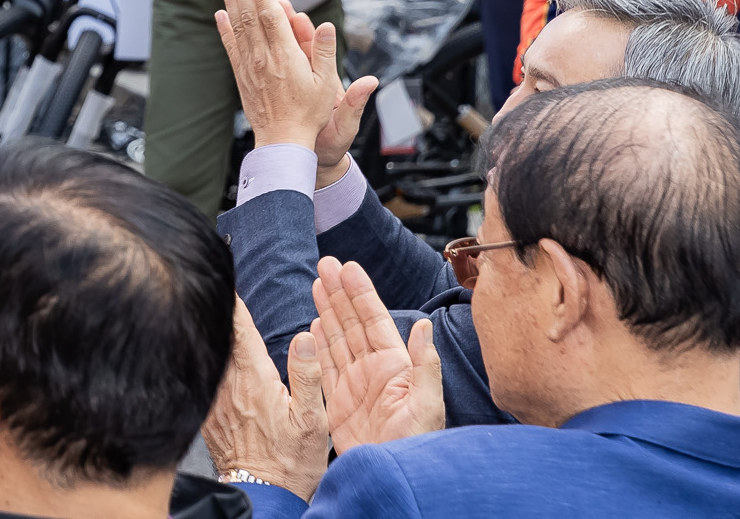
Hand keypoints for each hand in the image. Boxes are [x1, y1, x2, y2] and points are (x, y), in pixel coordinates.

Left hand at [203, 299, 328, 500]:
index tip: (223, 278)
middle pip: (219, 336)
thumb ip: (308, 375)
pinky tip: (205, 350)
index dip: (232, 302)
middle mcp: (227, 384)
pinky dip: (204, 358)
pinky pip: (203, 375)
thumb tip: (306, 337)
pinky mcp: (206, 412)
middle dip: (218, 311)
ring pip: (208, 354)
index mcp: (254, 380)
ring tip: (206, 309)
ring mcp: (213, 398)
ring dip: (209, 333)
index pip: (239, 329)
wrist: (263, 493)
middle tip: (211, 285)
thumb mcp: (311, 420)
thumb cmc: (291, 460)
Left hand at [216, 0, 375, 165]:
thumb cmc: (310, 114)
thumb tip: (327, 25)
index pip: (271, 17)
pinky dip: (224, 29)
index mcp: (286, 56)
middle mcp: (264, 57)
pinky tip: (220, 15)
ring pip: (238, 28)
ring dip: (232, 3)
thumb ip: (324, 52)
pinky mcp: (242, 75)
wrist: (283, 140)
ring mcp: (250, 66)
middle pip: (251, 16)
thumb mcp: (327, 84)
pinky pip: (231, 47)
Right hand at [312, 259, 444, 450]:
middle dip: (339, 293)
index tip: (349, 268)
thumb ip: (425, 366)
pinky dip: (317, 344)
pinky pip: (326, 365)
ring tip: (317, 285)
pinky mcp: (337, 402)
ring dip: (327, 311)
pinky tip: (312, 326)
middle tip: (326, 265)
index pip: (374, 321)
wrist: (388, 474)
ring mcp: (354, 385)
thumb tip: (426, 327)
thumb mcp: (427, 405)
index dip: (361, 294)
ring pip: (337, 339)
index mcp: (395, 367)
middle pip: (352, 323)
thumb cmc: (415, 445)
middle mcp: (373, 371)